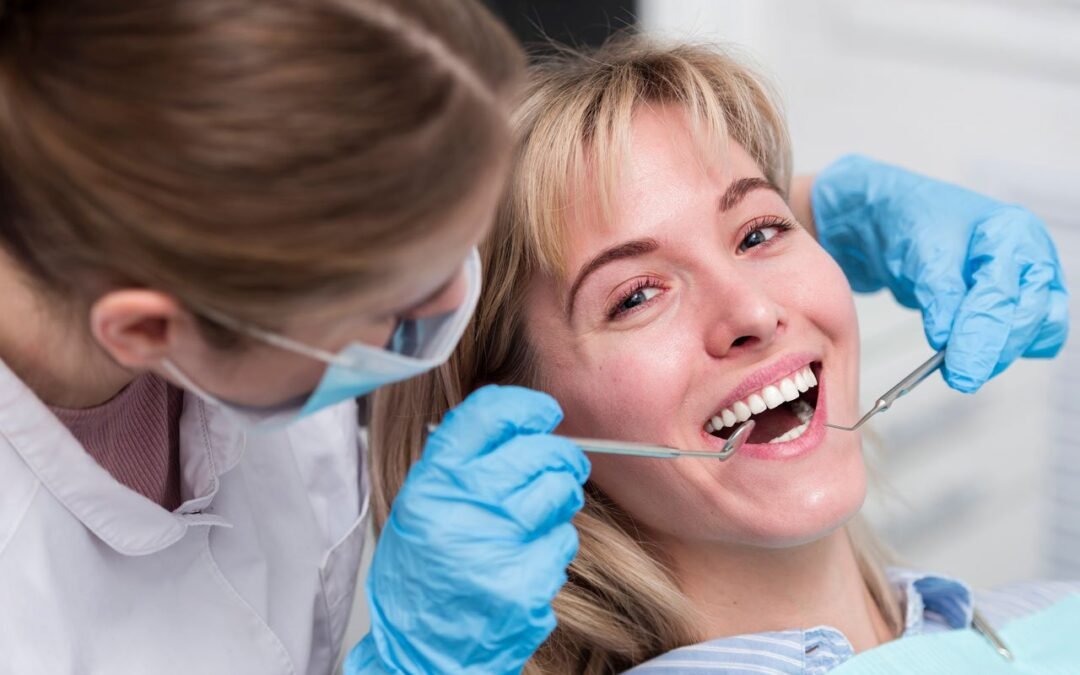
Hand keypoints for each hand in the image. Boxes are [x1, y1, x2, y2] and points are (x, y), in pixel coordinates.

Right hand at [345, 385, 588, 673]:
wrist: (422, 650)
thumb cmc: (422, 575)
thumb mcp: (420, 506)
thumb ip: (461, 462)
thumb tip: (519, 421)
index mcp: (433, 483)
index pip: (490, 415)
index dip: (527, 407)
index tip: (543, 413)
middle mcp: (464, 509)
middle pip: (540, 452)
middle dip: (560, 456)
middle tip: (562, 465)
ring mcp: (498, 547)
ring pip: (560, 494)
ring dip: (560, 500)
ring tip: (537, 517)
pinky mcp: (526, 584)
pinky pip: (563, 542)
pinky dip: (554, 547)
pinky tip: (527, 559)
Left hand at [812, 155, 1067, 392]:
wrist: (900, 221)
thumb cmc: (913, 223)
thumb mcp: (921, 253)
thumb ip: (938, 295)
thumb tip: (946, 339)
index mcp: (1012, 233)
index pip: (1001, 295)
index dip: (980, 337)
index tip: (960, 370)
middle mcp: (1031, 256)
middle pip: (1030, 317)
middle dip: (994, 350)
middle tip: (959, 375)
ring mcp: (1030, 281)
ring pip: (1037, 332)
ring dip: (1003, 353)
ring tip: (961, 362)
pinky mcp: (1021, 303)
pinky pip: (1030, 338)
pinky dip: (1006, 350)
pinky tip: (975, 352)